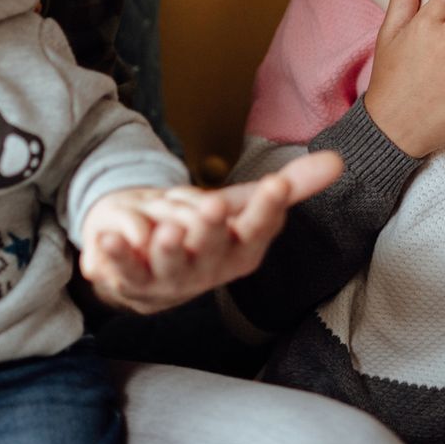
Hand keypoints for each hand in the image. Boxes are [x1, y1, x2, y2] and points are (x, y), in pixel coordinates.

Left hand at [78, 151, 344, 313]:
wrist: (149, 261)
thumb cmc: (205, 230)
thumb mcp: (243, 203)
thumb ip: (290, 186)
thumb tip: (339, 161)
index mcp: (239, 251)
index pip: (258, 231)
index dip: (268, 210)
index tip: (276, 184)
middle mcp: (206, 271)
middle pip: (212, 251)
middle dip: (211, 231)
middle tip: (212, 207)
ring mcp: (166, 280)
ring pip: (169, 267)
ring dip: (167, 252)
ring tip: (167, 232)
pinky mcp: (128, 281)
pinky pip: (122, 272)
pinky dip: (114, 259)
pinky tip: (105, 240)